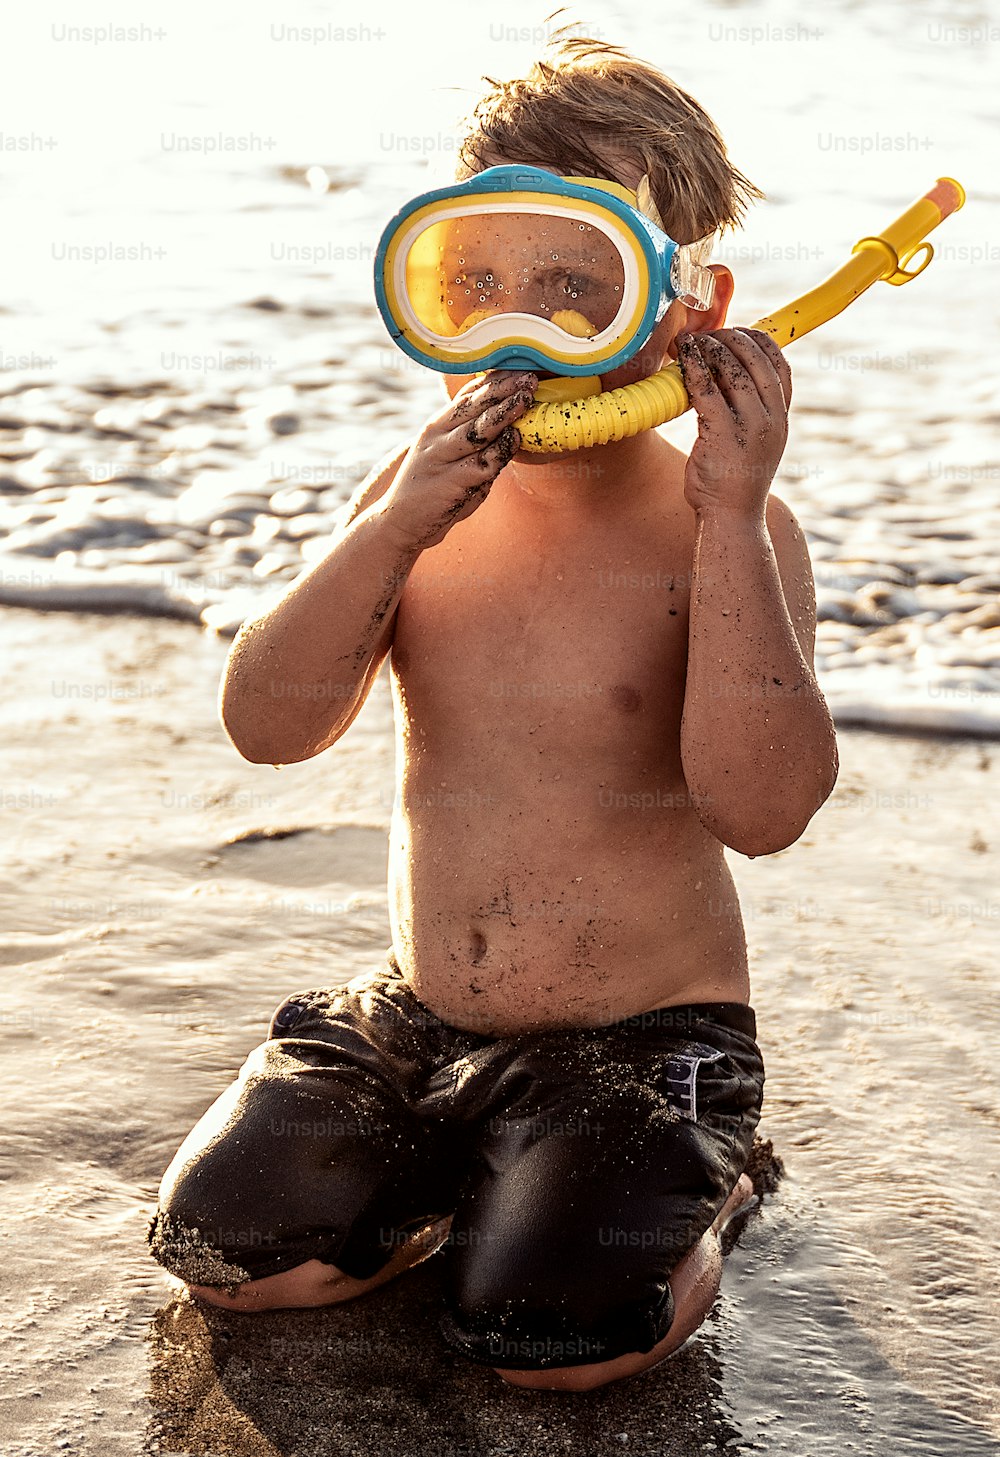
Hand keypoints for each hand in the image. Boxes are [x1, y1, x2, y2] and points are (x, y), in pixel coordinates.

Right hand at [382, 370, 536, 549]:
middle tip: (530, 376)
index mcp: (438, 425)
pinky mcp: (450, 482)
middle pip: (473, 405)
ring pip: (477, 429)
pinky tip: (515, 438)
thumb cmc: (433, 489)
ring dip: (504, 412)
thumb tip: (510, 421)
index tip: (521, 366)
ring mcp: (442, 458)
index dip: (496, 380)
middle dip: (504, 388)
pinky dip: (500, 450)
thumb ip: (474, 440)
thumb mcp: (449, 456)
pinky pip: (481, 463)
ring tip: (526, 397)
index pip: (468, 395)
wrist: (399, 522)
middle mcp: (438, 436)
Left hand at [677, 328, 791, 520]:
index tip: (739, 332)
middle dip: (731, 338)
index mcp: (782, 418)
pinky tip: (683, 355)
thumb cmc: (734, 480)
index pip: (780, 365)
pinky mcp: (722, 434)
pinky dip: (694, 366)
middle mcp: (772, 419)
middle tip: (710, 335)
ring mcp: (750, 427)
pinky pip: (706, 389)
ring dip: (711, 348)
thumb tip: (727, 375)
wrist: (731, 518)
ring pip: (732, 370)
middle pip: (756, 360)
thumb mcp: (756, 443)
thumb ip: (751, 412)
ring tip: (693, 341)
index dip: (760, 341)